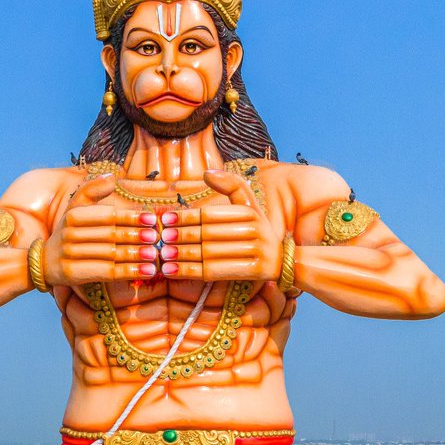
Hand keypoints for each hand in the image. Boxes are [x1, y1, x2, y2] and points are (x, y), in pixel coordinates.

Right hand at [44, 175, 155, 285]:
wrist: (45, 262)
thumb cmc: (68, 233)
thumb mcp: (75, 208)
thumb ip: (92, 191)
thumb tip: (112, 177)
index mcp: (74, 215)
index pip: (107, 215)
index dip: (130, 217)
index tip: (151, 219)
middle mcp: (70, 234)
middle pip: (110, 235)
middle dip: (136, 236)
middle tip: (157, 237)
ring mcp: (71, 254)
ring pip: (110, 254)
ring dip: (135, 255)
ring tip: (155, 255)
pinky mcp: (74, 274)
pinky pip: (106, 272)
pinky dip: (128, 272)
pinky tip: (146, 271)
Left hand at [166, 170, 282, 281]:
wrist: (284, 261)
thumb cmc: (258, 232)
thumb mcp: (250, 207)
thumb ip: (232, 186)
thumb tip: (206, 172)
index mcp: (251, 212)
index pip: (211, 214)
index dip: (186, 217)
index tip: (165, 219)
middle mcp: (256, 230)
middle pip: (208, 234)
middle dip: (181, 236)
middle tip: (160, 238)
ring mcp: (257, 252)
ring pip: (209, 254)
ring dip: (182, 255)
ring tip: (162, 255)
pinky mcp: (255, 272)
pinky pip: (215, 272)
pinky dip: (190, 272)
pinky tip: (172, 271)